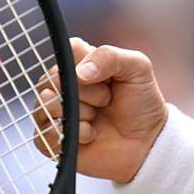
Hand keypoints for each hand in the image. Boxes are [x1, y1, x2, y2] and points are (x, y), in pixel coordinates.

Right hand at [33, 37, 167, 183]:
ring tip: (97, 118)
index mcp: (83, 63)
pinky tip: (91, 135)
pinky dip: (76, 134)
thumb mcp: (137, 68)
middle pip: (53, 77)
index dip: (85, 62)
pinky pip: (46, 131)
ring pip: (47, 103)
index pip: (68, 50)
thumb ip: (109, 57)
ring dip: (80, 113)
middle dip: (87, 92)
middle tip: (106, 99)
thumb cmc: (141, 104)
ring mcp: (56, 111)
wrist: (147, 143)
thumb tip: (79, 72)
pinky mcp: (52, 137)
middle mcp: (64, 85)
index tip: (104, 75)